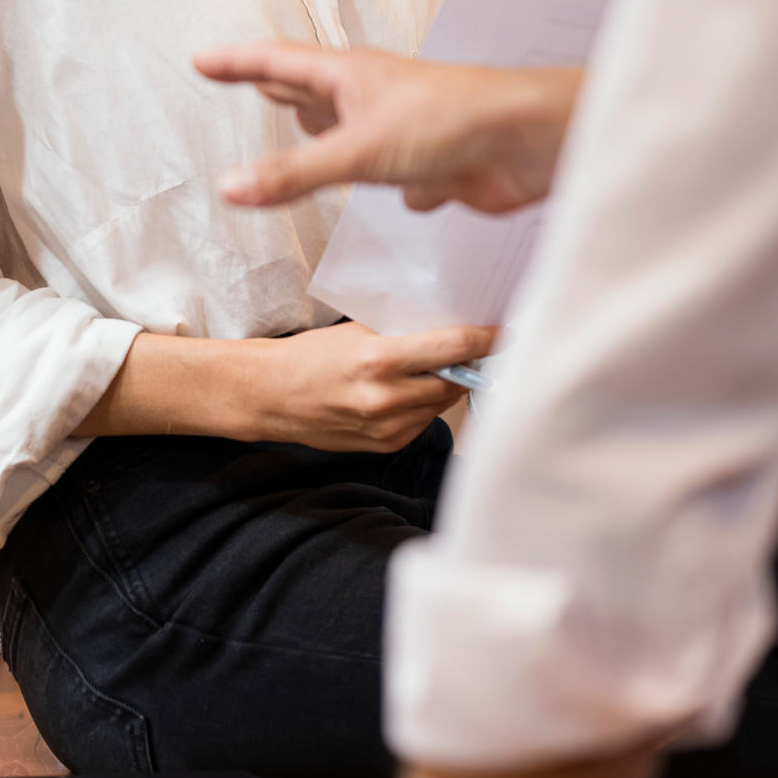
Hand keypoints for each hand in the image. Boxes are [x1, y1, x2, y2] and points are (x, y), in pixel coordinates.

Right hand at [193, 44, 579, 214]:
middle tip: (250, 81)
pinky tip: (406, 199)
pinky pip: (405, 178)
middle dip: (280, 88)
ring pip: (355, 134)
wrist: (531, 142)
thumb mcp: (358, 151)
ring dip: (331, 139)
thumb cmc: (452, 122)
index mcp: (349, 79)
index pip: (277, 64)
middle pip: (314, 90)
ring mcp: (405, 131)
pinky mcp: (436, 166)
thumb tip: (229, 188)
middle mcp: (374, 99)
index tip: (201, 60)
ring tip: (306, 131)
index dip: (237, 63)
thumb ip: (294, 174)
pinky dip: (399, 189)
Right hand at [235, 322, 497, 453]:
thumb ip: (404, 336)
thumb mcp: (356, 333)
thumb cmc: (310, 356)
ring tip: (419, 372)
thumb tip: (451, 334)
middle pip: (454, 381)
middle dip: (464, 365)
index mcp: (378, 360)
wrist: (271, 396)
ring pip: (441, 404)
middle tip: (466, 350)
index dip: (486, 340)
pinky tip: (399, 395)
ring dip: (442, 387)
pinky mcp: (385, 445)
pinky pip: (422, 422)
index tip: (505, 333)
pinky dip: (421, 407)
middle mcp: (386, 398)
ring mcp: (387, 427)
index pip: (452, 349)